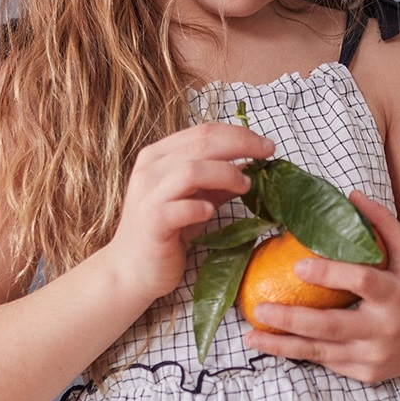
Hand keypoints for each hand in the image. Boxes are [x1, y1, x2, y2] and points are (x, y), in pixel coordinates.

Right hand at [108, 123, 273, 301]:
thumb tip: (251, 165)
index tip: (266, 144)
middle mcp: (150, 169)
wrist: (131, 269)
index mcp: (159, 156)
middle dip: (241, 145)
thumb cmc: (166, 232)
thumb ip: (218, 182)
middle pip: (202, 144)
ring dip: (226, 174)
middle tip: (268, 153)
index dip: (239, 133)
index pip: (203, 131)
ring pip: (191, 170)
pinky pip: (180, 208)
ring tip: (246, 185)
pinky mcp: (151, 223)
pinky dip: (200, 207)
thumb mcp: (195, 199)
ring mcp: (148, 195)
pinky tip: (211, 212)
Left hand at [243, 191, 399, 382]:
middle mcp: (385, 329)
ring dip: (283, 345)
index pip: (362, 282)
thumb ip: (382, 223)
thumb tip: (351, 194)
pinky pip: (328, 364)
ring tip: (251, 336)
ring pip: (322, 353)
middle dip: (292, 319)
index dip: (330, 274)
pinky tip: (273, 346)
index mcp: (397, 294)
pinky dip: (299, 355)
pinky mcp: (367, 374)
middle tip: (259, 308)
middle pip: (332, 326)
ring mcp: (375, 356)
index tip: (298, 265)